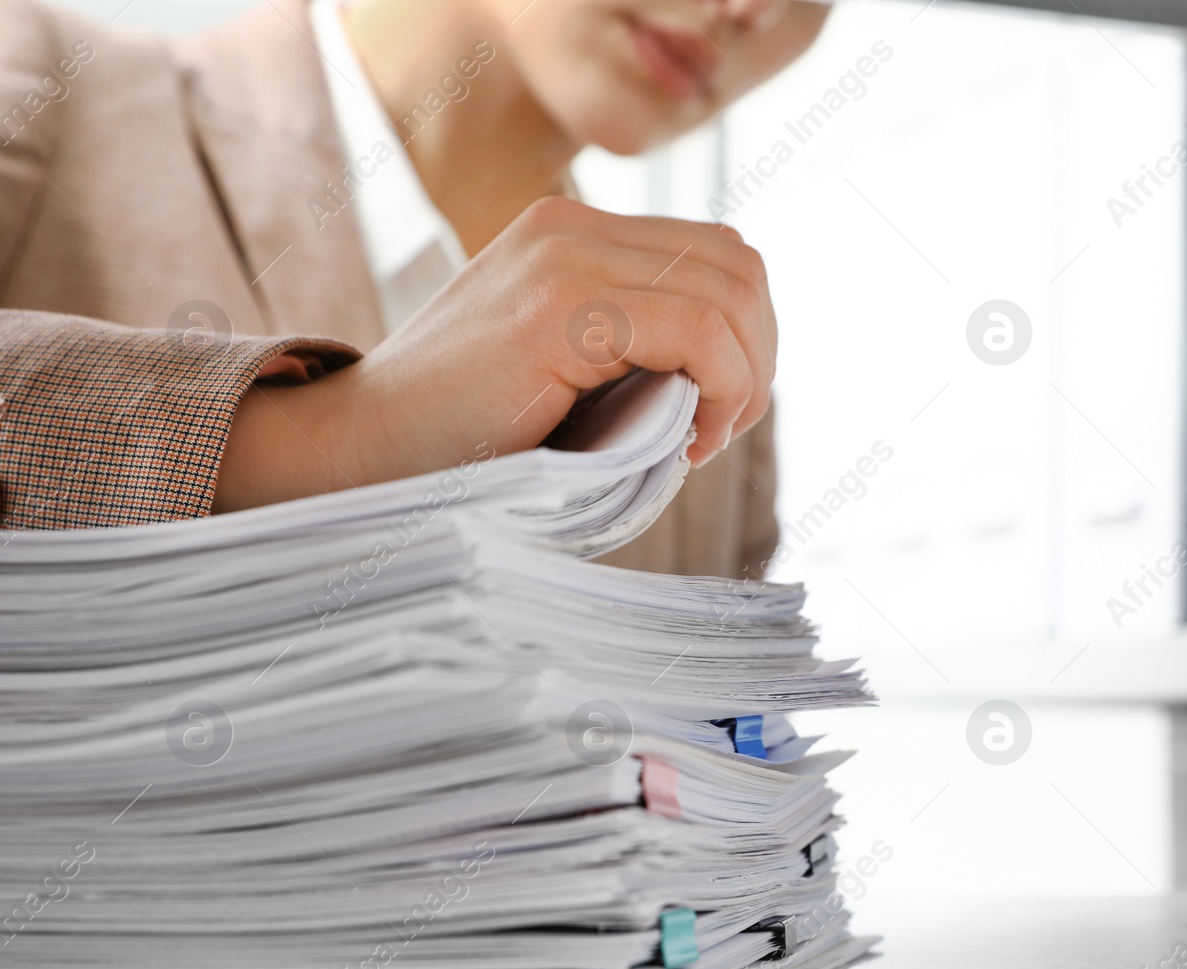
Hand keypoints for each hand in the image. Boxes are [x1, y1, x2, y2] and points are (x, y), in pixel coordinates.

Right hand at [216, 196, 775, 510]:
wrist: (355, 453)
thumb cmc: (458, 435)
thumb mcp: (560, 369)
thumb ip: (632, 347)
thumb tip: (733, 375)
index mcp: (572, 230)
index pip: (715, 254)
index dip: (745, 335)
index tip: (715, 412)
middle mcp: (571, 224)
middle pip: (737, 265)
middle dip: (757, 355)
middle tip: (722, 428)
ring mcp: (563, 256)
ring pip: (729, 294)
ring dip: (744, 378)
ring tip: (702, 440)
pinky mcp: (559, 306)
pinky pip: (698, 332)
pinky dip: (722, 389)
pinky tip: (689, 443)